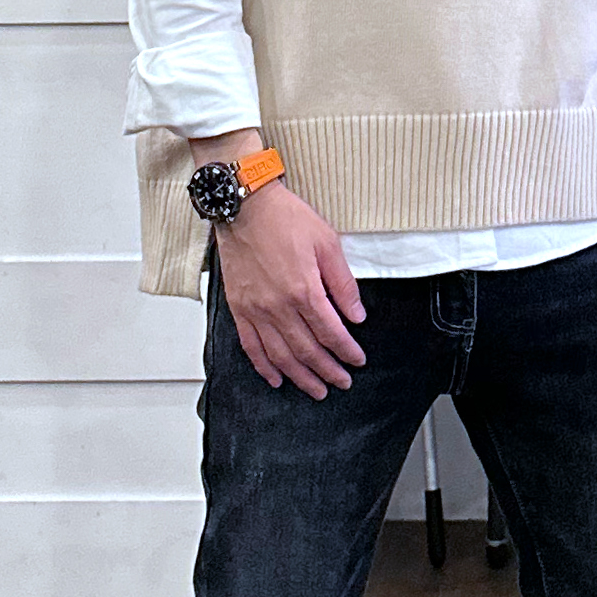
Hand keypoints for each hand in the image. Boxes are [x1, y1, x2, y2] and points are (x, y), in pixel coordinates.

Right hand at [215, 180, 368, 397]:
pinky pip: (251, 347)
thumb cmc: (285, 219)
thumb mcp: (327, 243)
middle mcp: (279, 307)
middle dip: (328, 371)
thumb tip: (357, 315)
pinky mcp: (239, 309)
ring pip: (281, 356)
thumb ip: (343, 284)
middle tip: (342, 383)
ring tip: (317, 390)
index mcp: (304, 290)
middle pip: (308, 351)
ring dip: (301, 377)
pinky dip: (264, 367)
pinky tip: (276, 379)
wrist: (245, 207)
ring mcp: (256, 311)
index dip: (347, 351)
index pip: (331, 333)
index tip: (357, 360)